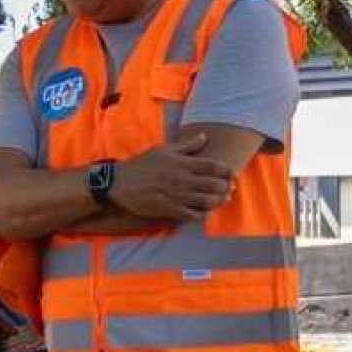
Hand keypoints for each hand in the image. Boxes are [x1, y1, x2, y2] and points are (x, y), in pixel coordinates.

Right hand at [110, 132, 233, 222]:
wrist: (120, 183)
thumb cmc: (142, 164)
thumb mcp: (164, 150)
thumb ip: (187, 146)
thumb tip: (204, 137)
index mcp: (182, 163)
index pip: (213, 166)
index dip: (227, 171)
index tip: (232, 174)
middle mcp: (182, 179)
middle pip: (214, 185)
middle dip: (226, 188)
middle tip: (230, 189)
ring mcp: (176, 195)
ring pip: (206, 201)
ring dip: (217, 202)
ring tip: (222, 200)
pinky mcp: (169, 209)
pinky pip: (192, 214)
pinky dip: (202, 215)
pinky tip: (205, 212)